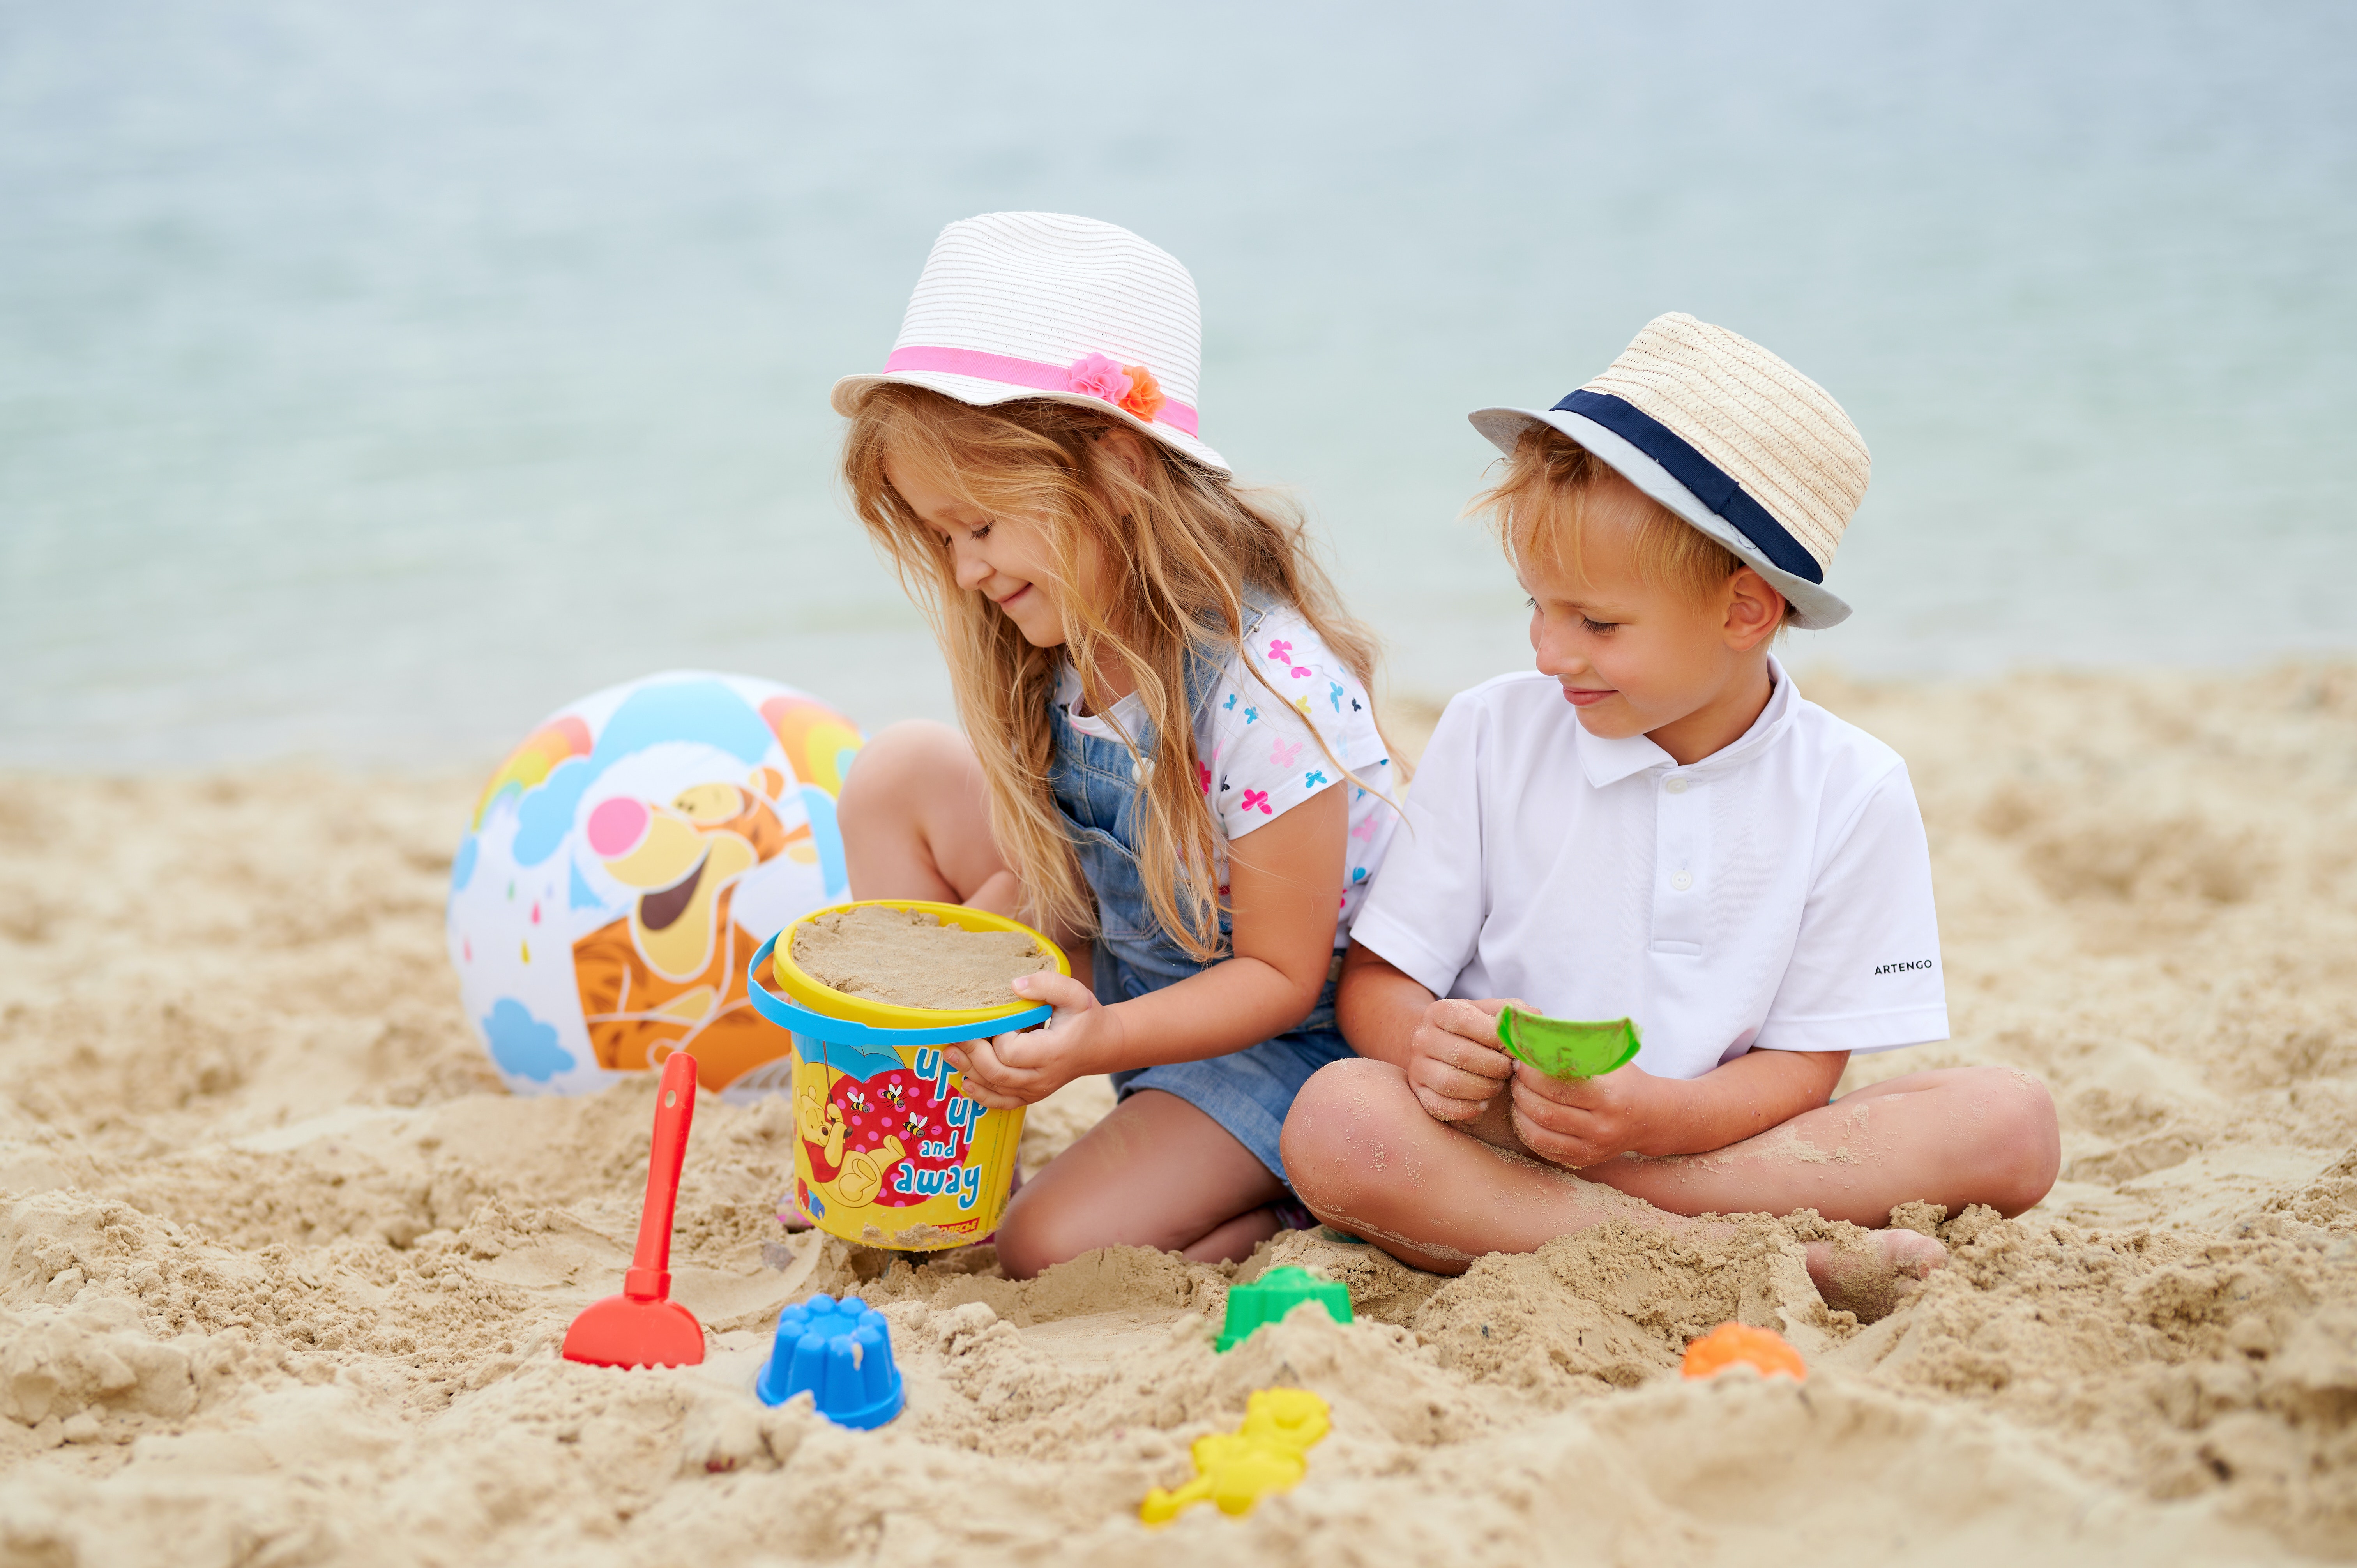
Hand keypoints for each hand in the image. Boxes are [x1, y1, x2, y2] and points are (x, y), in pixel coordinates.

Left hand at [944, 971, 1115, 1108]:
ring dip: (969, 1071)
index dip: (997, 1036)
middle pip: (997, 1073)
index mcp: (1053, 1052)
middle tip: (956, 1035)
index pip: (1011, 1051)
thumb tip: (1014, 985)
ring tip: (949, 1052)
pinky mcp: (1030, 1095)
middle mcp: (1043, 1077)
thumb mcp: (1075, 993)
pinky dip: (981, 1095)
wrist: (1100, 1046)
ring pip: (995, 1088)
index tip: (997, 1020)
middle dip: (972, 1054)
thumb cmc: (1085, 1017)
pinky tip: (965, 1082)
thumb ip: (1047, 984)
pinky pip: (1002, 1103)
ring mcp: (1036, 1090)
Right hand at [1403, 997, 1517, 1123]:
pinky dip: (1468, 1109)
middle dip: (1496, 1067)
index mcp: (1439, 1011)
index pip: (1467, 1021)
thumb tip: (1534, 1019)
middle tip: (1509, 1070)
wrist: (1441, 1045)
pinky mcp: (1418, 1092)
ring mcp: (1417, 1067)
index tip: (1513, 1047)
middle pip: (1463, 1055)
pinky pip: (1441, 1106)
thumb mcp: (1492, 1014)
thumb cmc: (1476, 1031)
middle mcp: (1422, 1037)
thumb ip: (1515, 1012)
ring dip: (1484, 1088)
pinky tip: (1483, 1103)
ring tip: (1498, 1085)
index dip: (1496, 1037)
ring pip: (1452, 1083)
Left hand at [1508, 1060, 1663, 1168]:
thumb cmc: (1625, 1080)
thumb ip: (1576, 1050)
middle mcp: (1601, 1126)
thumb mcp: (1609, 1059)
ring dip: (1519, 1110)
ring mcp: (1591, 1148)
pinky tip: (1525, 1113)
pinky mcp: (1582, 1159)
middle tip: (1515, 1076)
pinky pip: (1542, 1148)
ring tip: (1518, 1093)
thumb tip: (1535, 1034)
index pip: (1557, 1086)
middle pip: (1544, 1110)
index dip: (1531, 1073)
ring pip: (1538, 1132)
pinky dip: (1526, 1129)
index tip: (1522, 1061)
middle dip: (1521, 1090)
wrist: (1650, 1117)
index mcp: (1608, 1096)